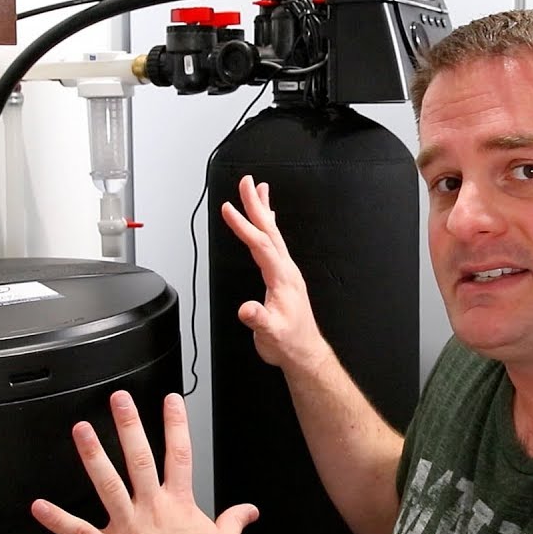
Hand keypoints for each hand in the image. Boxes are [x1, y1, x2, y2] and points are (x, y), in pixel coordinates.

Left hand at [32, 391, 257, 533]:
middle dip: (130, 427)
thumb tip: (250, 511)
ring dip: (93, 457)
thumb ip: (233, 522)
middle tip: (119, 400)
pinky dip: (57, 520)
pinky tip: (39, 506)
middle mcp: (150, 510)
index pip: (180, 455)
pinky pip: (78, 532)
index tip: (171, 400)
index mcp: (178, 506)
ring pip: (107, 485)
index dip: (177, 425)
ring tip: (82, 431)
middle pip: (140, 460)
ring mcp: (126, 527)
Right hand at [220, 175, 330, 371]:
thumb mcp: (270, 333)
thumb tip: (247, 309)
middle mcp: (286, 269)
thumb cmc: (288, 342)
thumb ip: (259, 320)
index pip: (260, 245)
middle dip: (256, 205)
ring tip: (258, 189)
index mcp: (282, 278)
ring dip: (264, 210)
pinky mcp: (284, 275)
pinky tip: (267, 219)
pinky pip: (275, 243)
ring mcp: (286, 271)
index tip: (228, 209)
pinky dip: (268, 226)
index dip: (243, 226)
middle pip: (269, 230)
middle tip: (247, 182)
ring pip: (273, 233)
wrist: (304, 351)